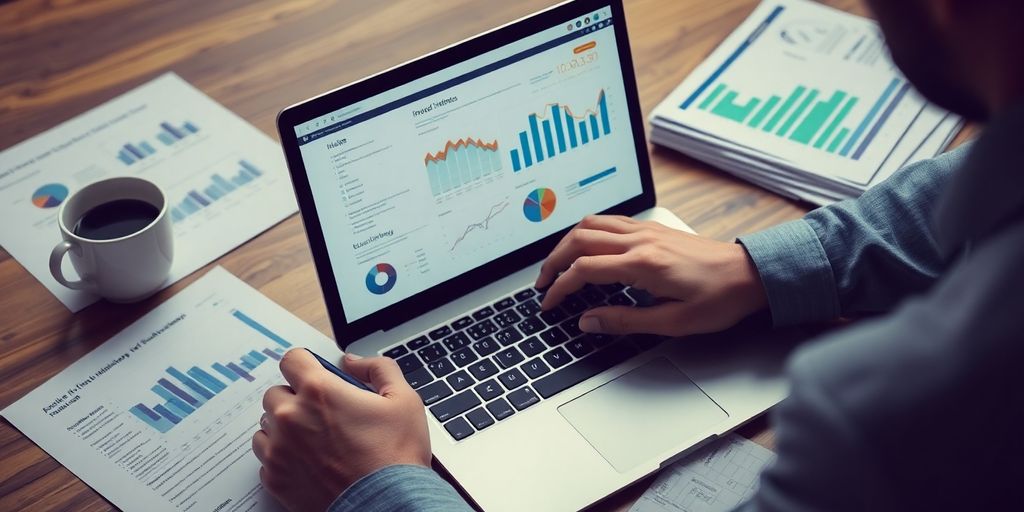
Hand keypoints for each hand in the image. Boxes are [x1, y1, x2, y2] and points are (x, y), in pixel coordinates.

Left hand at [252, 350, 430, 511]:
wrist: (389, 504)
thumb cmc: (396, 456)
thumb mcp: (403, 400)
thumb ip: (378, 368)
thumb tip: (354, 362)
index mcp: (319, 391)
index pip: (292, 360)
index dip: (306, 365)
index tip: (315, 376)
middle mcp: (291, 417)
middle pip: (275, 393)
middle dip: (296, 398)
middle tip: (323, 414)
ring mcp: (279, 449)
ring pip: (266, 425)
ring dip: (285, 427)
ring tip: (315, 440)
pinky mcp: (275, 478)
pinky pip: (266, 457)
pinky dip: (283, 456)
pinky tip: (309, 462)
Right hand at [535, 215, 767, 336]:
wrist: (751, 274)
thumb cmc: (719, 299)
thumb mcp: (672, 322)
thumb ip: (625, 320)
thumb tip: (588, 320)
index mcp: (642, 264)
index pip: (584, 269)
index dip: (560, 287)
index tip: (549, 303)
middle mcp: (640, 240)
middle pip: (579, 239)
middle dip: (553, 261)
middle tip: (543, 283)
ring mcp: (647, 230)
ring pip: (592, 224)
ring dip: (567, 242)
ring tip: (558, 264)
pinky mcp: (654, 229)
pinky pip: (610, 221)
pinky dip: (588, 232)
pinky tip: (587, 247)